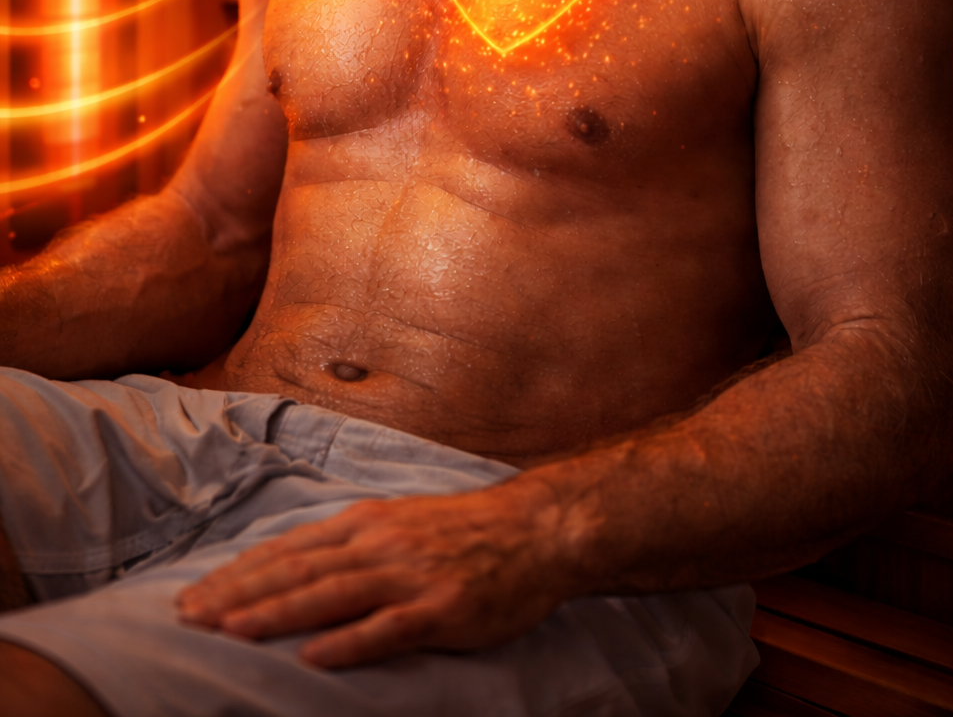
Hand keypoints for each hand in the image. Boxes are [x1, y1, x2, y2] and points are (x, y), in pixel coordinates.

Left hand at [176, 481, 576, 666]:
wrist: (535, 529)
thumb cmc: (464, 533)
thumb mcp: (399, 524)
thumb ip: (350, 545)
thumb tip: (294, 568)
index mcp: (365, 523)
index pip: (288, 550)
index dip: (238, 574)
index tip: (194, 595)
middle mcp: (379, 543)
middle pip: (297, 570)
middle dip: (240, 594)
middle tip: (190, 618)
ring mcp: (409, 575)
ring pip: (331, 594)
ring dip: (277, 614)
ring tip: (232, 632)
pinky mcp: (441, 608)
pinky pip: (387, 628)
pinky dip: (348, 643)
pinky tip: (315, 657)